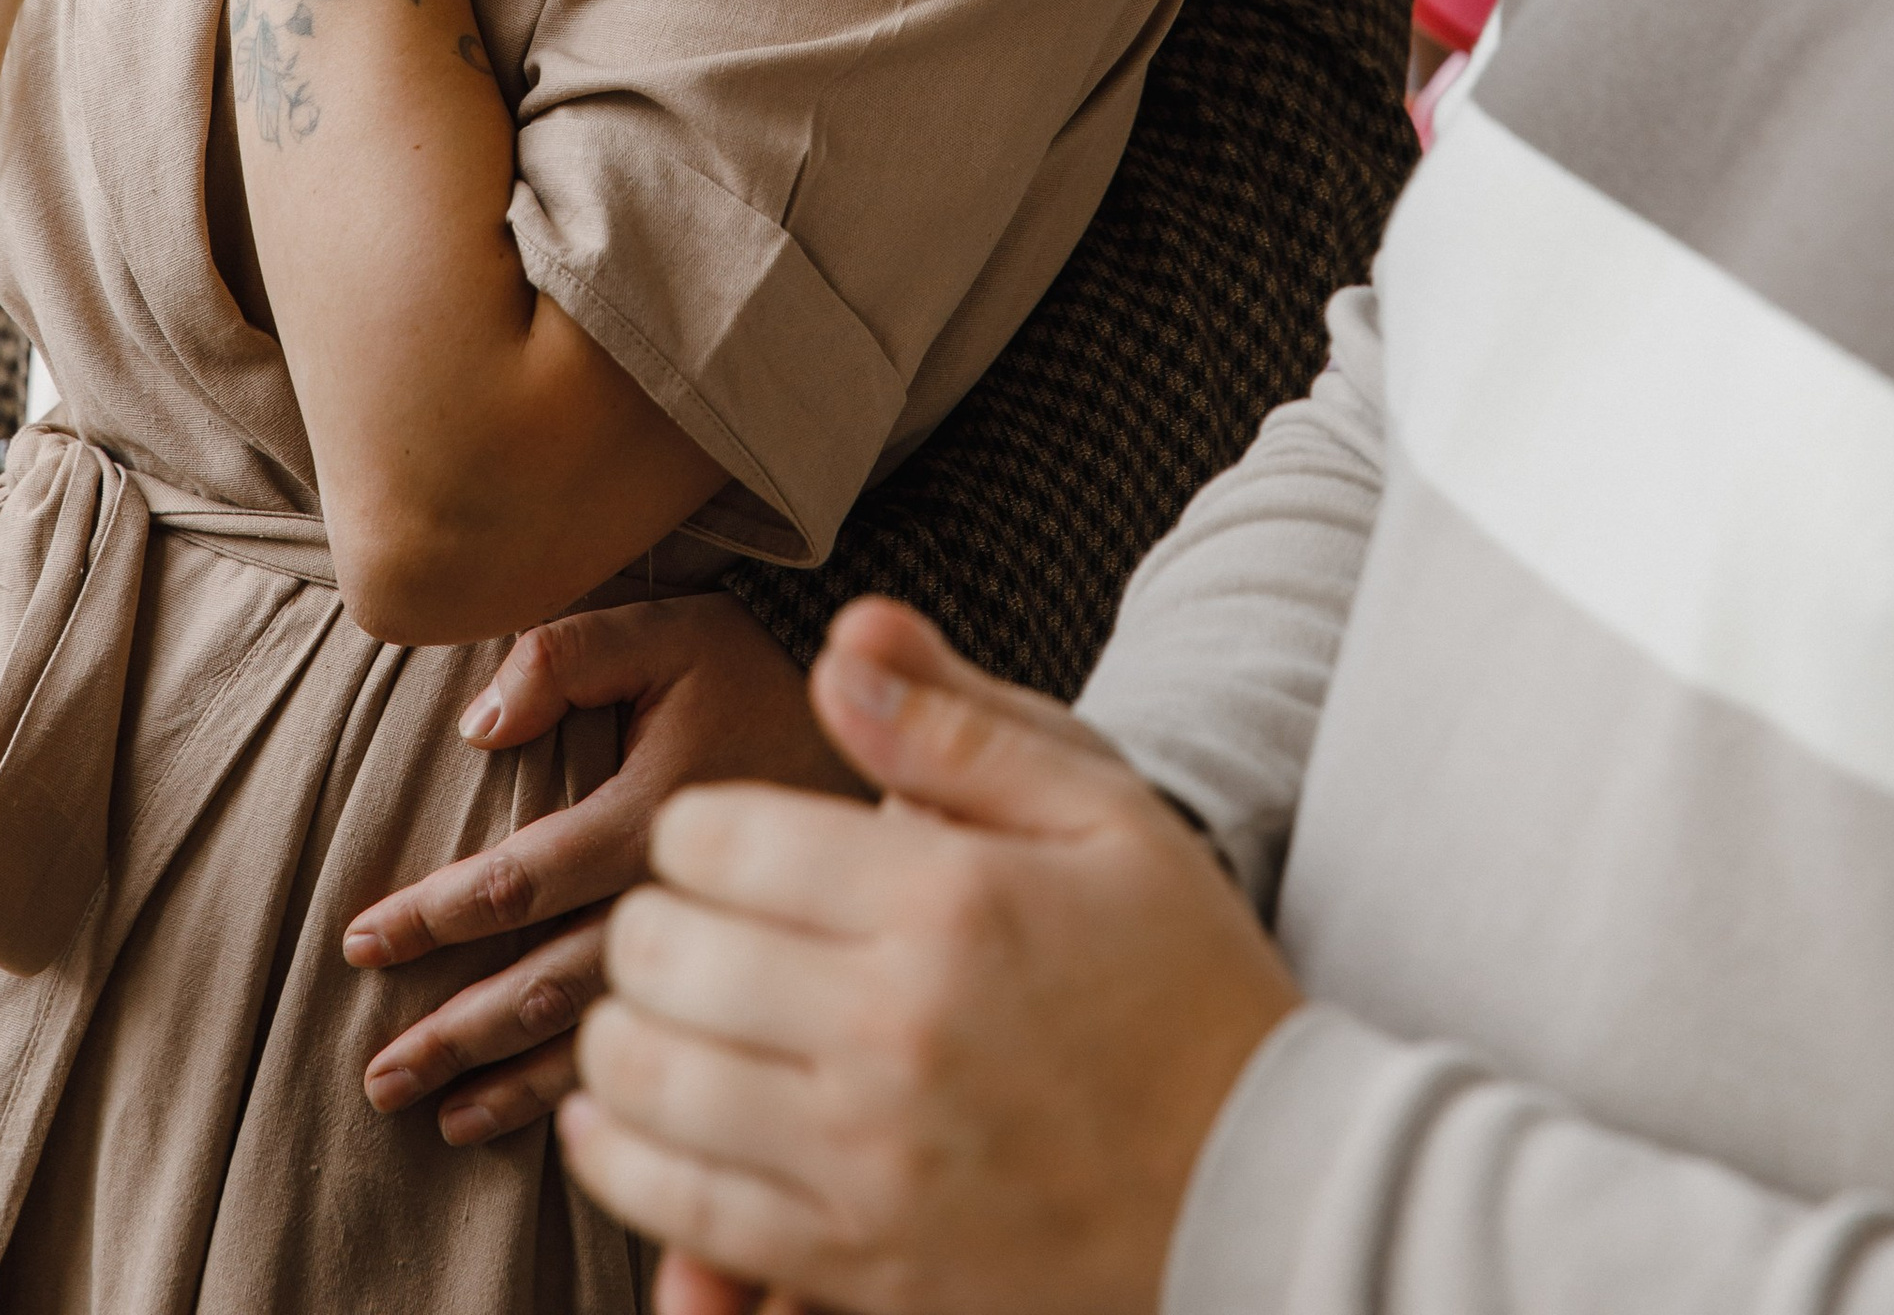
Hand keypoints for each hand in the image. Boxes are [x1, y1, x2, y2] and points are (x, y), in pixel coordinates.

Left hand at [343, 595, 861, 1145]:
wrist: (876, 719)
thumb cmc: (755, 663)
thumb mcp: (667, 628)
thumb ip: (568, 656)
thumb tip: (478, 728)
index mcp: (660, 815)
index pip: (521, 880)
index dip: (431, 915)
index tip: (358, 943)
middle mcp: (685, 903)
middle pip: (549, 983)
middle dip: (455, 1032)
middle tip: (375, 1074)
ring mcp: (724, 957)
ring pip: (597, 1038)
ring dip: (506, 1081)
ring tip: (427, 1112)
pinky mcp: (753, 988)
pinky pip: (662, 1065)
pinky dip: (585, 1100)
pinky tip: (537, 1124)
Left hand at [562, 598, 1300, 1314]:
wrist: (1269, 1190)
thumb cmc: (1184, 984)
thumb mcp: (1106, 812)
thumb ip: (959, 721)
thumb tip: (839, 642)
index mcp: (945, 902)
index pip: (714, 837)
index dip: (701, 828)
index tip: (736, 845)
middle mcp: (891, 1032)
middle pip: (658, 953)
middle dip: (653, 922)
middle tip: (696, 923)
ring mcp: (871, 1164)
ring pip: (644, 1082)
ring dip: (624, 1034)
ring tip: (663, 1011)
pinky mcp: (863, 1268)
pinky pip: (679, 1210)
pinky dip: (624, 1159)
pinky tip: (632, 1120)